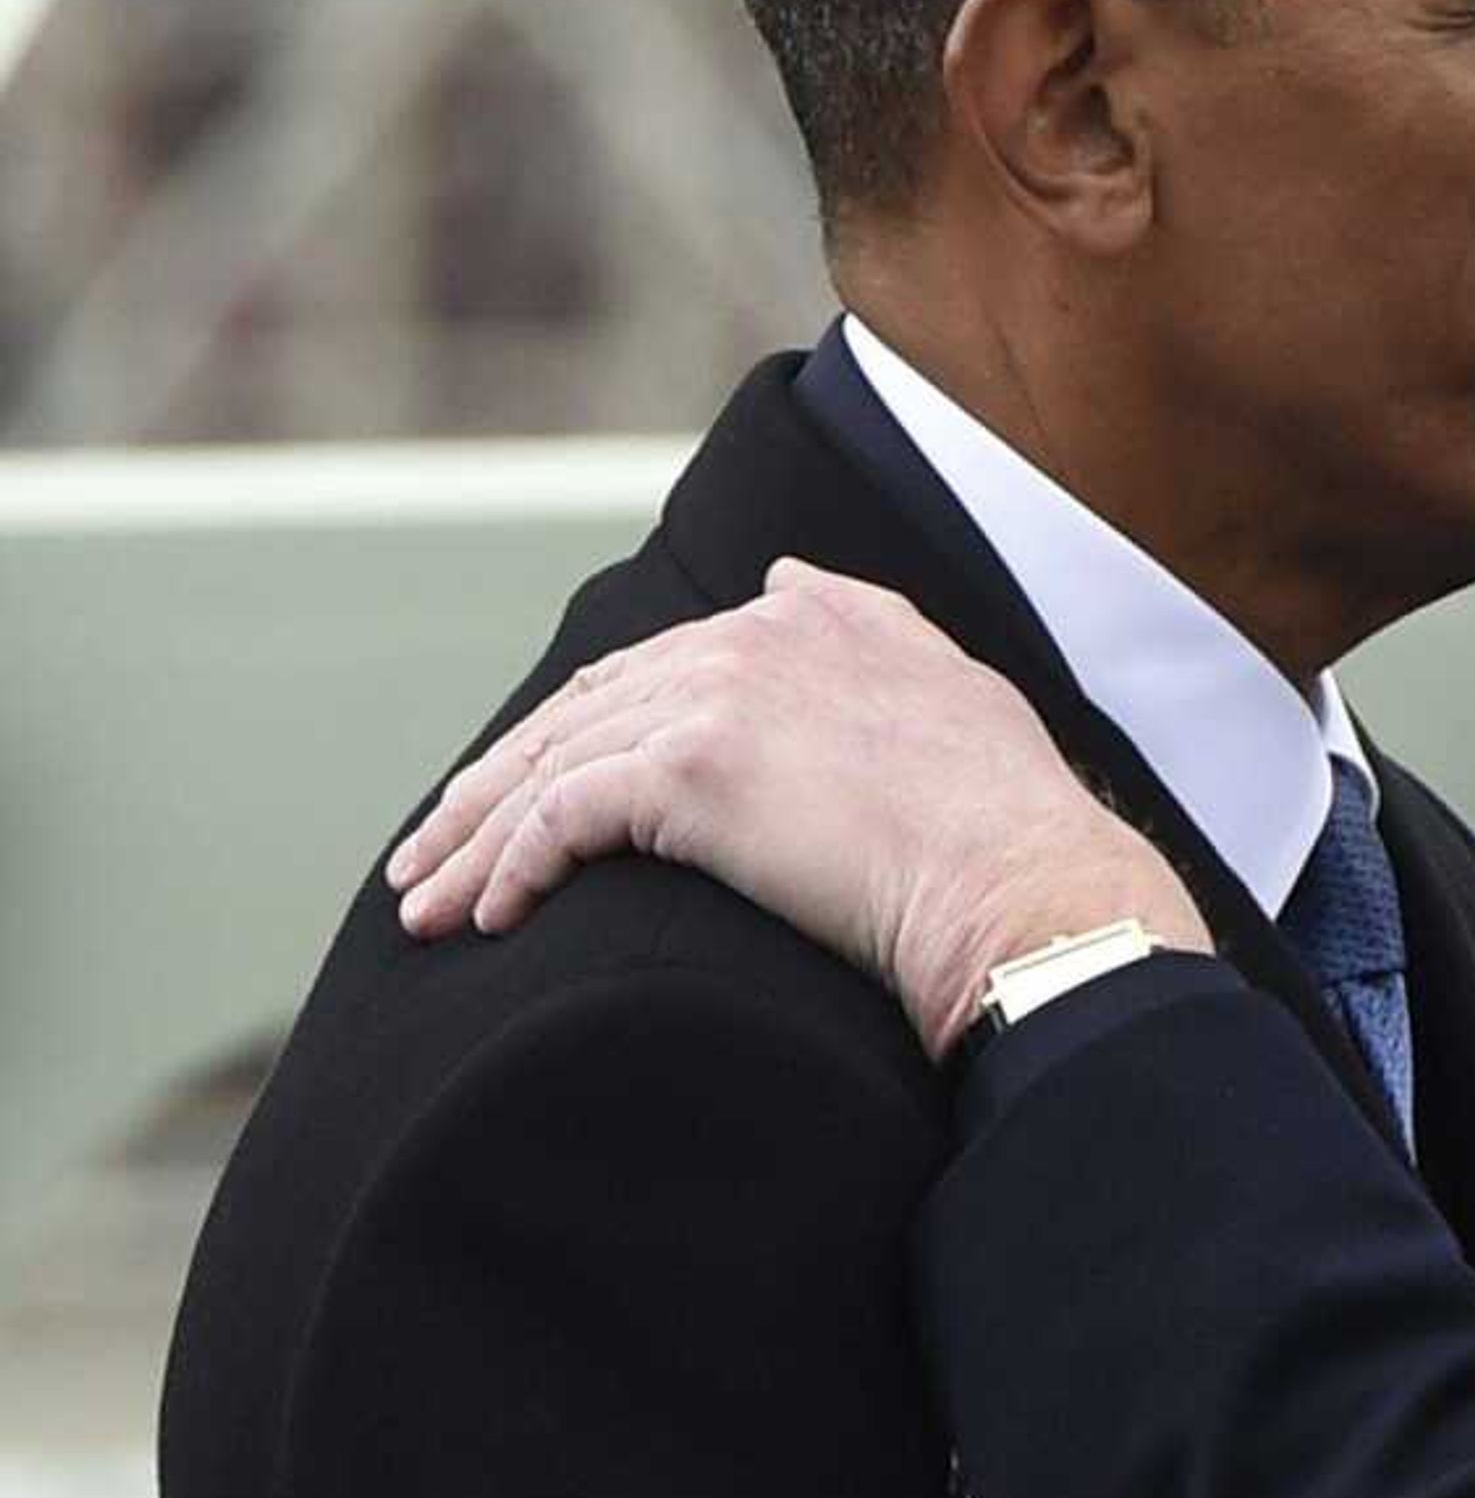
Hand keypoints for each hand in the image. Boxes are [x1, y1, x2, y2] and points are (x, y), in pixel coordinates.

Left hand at [389, 558, 1212, 1055]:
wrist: (1025, 884)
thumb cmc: (1009, 825)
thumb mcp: (948, 685)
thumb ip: (864, 626)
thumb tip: (789, 579)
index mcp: (812, 618)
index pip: (651, 670)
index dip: (579, 734)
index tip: (527, 794)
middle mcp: (752, 637)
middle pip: (580, 713)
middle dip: (495, 787)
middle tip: (436, 856)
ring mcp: (716, 698)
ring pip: (550, 766)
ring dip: (474, 840)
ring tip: (427, 904)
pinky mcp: (687, 771)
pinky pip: (559, 818)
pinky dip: (509, 868)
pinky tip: (487, 918)